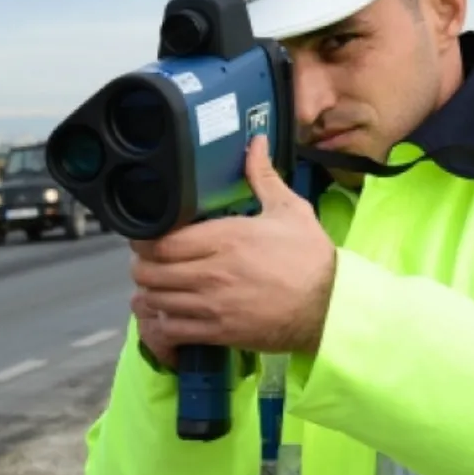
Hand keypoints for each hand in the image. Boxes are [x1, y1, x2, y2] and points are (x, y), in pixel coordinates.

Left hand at [130, 134, 336, 366]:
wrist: (330, 306)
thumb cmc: (311, 259)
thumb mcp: (290, 211)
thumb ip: (263, 177)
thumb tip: (255, 143)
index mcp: (226, 237)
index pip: (161, 240)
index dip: (143, 239)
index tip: (145, 237)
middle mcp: (213, 271)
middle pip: (150, 271)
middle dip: (143, 265)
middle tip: (150, 262)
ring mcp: (213, 304)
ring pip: (155, 300)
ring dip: (150, 293)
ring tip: (157, 287)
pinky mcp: (219, 332)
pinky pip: (171, 329)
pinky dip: (162, 322)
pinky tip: (170, 314)